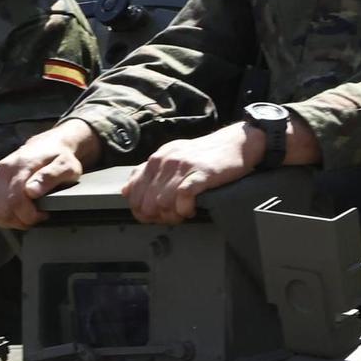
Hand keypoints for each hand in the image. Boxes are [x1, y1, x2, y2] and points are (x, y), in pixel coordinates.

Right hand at [0, 120, 100, 229]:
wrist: (48, 145)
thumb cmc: (58, 158)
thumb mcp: (65, 166)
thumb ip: (50, 177)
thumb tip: (32, 191)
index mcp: (19, 167)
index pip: (15, 202)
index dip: (29, 216)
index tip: (42, 215)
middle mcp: (0, 170)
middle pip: (0, 211)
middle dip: (18, 221)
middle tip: (32, 217)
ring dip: (5, 221)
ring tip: (20, 215)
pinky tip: (1, 214)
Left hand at [121, 124, 261, 225]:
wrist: (236, 143)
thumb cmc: (205, 155)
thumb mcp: (171, 158)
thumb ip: (147, 173)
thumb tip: (125, 191)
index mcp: (155, 159)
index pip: (132, 193)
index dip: (140, 211)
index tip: (155, 216)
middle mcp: (164, 161)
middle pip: (145, 203)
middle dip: (157, 217)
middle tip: (171, 217)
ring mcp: (181, 167)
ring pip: (161, 204)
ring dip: (172, 216)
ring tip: (182, 214)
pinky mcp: (199, 174)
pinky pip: (182, 199)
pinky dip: (184, 210)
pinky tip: (191, 210)